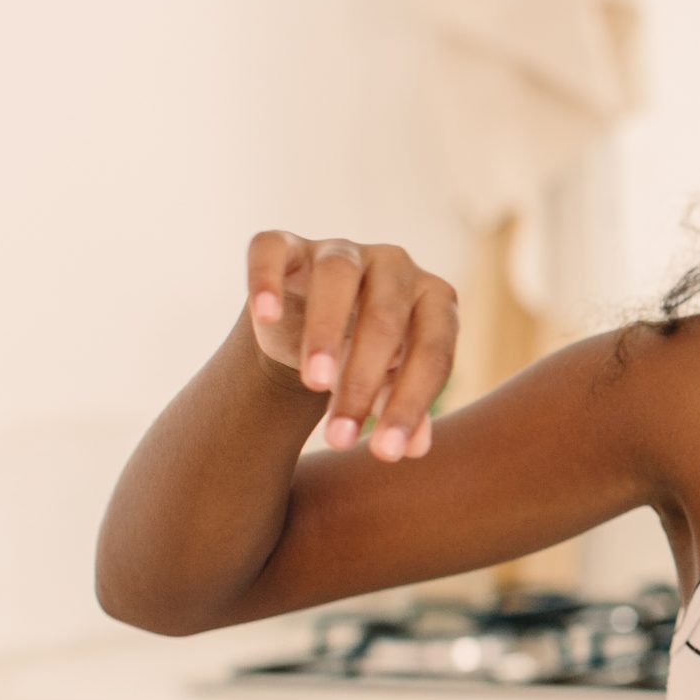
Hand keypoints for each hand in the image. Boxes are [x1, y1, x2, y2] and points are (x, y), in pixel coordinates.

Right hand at [244, 230, 458, 462]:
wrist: (311, 330)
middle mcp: (395, 265)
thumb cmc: (367, 361)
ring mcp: (341, 250)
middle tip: (339, 436)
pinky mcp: (287, 245)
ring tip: (313, 384)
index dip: (411, 404)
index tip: (385, 454)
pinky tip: (265, 316)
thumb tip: (414, 448)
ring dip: (326, 331)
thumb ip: (402, 412)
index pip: (433, 349)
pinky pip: (273, 250)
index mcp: (434, 299)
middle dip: (363, 380)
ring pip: (337, 277)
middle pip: (385, 316)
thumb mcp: (388, 389)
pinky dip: (267, 279)